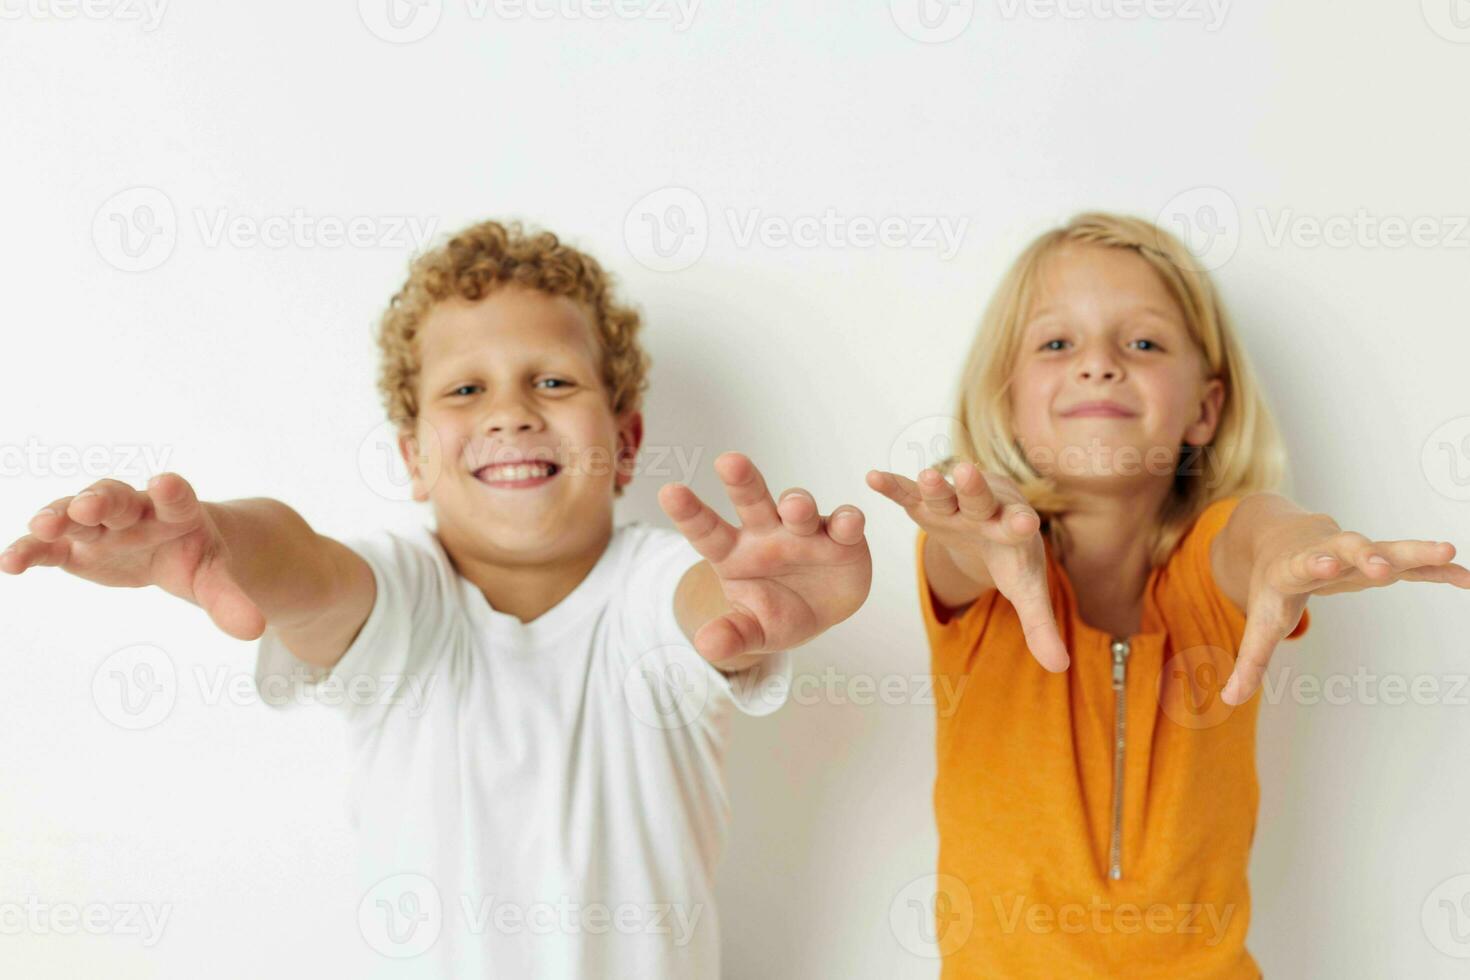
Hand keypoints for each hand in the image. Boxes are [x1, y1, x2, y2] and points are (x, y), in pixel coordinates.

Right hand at [1, 473, 265, 639]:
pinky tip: (11, 562)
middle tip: (88, 504)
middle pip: (118, 499)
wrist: (175, 547)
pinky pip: (50, 547)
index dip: (171, 492)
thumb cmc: (198, 555)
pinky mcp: (76, 547)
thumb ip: (230, 600)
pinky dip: (31, 551)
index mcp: (177, 511)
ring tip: (42, 526)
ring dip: (58, 516)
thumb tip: (255, 629)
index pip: (176, 498)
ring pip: (75, 514)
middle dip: (102, 500)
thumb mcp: (216, 578)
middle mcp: (135, 510)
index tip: (167, 484)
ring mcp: (102, 526)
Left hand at [658, 452, 871, 662]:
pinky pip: (845, 523)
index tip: (669, 492)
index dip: (689, 513)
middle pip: (751, 501)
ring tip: (794, 509)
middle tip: (728, 461)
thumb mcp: (753, 631)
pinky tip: (846, 524)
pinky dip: (847, 521)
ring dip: (797, 504)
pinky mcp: (841, 537)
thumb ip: (731, 635)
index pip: (707, 531)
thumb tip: (704, 646)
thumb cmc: (776, 613)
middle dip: (742, 481)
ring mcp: (804, 531)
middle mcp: (767, 533)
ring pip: (799, 507)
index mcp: (734, 553)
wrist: (820, 613)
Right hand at [866, 462, 1068, 671]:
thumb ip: (1040, 626)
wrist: (989, 523)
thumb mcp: (1025, 590)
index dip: (1019, 524)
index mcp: (1011, 529)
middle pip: (979, 499)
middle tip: (967, 473)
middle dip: (973, 488)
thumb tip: (1060, 668)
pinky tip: (873, 478)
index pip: (1016, 527)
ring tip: (926, 476)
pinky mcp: (926, 504)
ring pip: (944, 493)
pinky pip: (908, 493)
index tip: (1026, 521)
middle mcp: (984, 511)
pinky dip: (893, 486)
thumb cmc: (1009, 557)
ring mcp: (954, 505)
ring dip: (935, 485)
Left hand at [1222, 519, 1469, 704]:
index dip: (1312, 566)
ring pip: (1386, 547)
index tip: (1325, 565)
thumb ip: (1250, 661)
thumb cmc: (1271, 584)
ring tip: (1447, 551)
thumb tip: (1229, 698)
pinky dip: (1437, 568)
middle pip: (1347, 549)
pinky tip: (1466, 576)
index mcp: (1292, 568)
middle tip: (1382, 565)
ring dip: (1414, 551)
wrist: (1275, 536)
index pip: (1301, 566)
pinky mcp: (1379, 556)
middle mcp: (1326, 552)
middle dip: (1364, 555)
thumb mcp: (1260, 621)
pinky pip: (1412, 563)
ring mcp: (1355, 551)